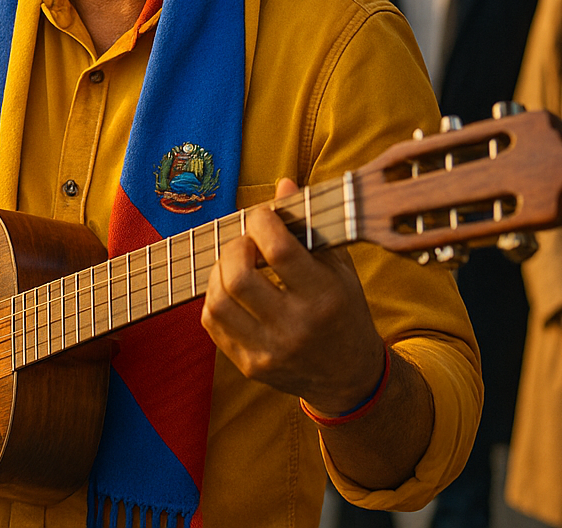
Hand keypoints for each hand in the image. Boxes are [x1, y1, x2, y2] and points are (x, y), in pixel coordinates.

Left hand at [202, 178, 386, 413]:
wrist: (349, 376)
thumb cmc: (344, 310)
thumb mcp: (338, 267)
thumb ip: (309, 226)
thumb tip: (282, 184)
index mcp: (324, 297)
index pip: (279, 250)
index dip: (261, 221)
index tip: (262, 216)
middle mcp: (296, 327)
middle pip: (239, 277)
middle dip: (235, 246)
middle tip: (246, 241)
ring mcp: (269, 351)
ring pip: (218, 301)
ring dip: (219, 271)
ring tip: (236, 263)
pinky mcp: (250, 366)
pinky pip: (212, 323)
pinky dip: (214, 296)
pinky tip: (231, 289)